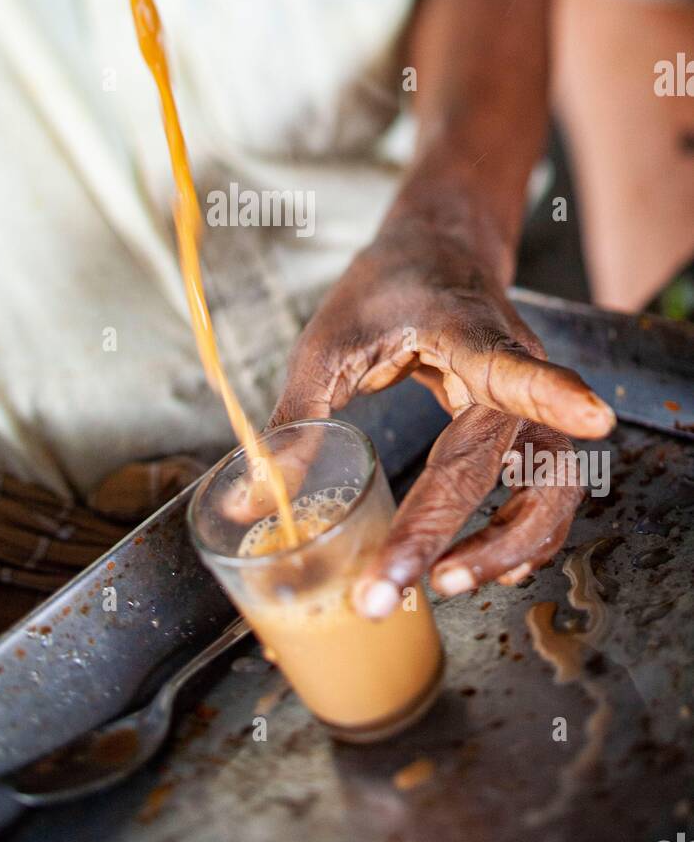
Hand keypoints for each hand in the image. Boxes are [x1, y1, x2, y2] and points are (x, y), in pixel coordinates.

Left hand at [269, 219, 614, 614]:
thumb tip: (249, 502)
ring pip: (550, 489)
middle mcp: (516, 369)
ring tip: (442, 583)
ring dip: (504, 546)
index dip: (552, 393)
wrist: (436, 254)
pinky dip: (518, 538)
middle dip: (451, 533)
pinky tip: (475, 566)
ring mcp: (531, 403)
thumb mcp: (325, 344)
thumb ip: (296, 421)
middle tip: (391, 586)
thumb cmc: (383, 294)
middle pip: (506, 462)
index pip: (512, 366)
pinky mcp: (529, 430)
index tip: (592, 418)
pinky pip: (544, 495)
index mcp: (467, 332)